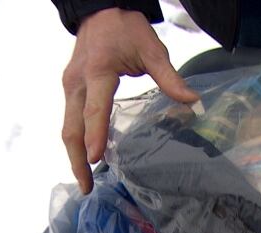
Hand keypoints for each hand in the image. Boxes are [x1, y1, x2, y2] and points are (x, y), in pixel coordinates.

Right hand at [61, 8, 199, 193]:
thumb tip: (193, 102)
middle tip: (87, 187)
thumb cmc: (126, 28)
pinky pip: (71, 119)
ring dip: (74, 155)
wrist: (100, 10)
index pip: (95, 109)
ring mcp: (70, 86)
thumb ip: (170, 78)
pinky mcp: (71, 89)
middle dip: (77, 160)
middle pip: (71, 127)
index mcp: (98, 72)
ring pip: (67, 126)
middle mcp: (77, 82)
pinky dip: (77, 141)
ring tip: (86, 181)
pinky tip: (87, 158)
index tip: (96, 159)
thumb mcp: (152, 49)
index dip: (95, 135)